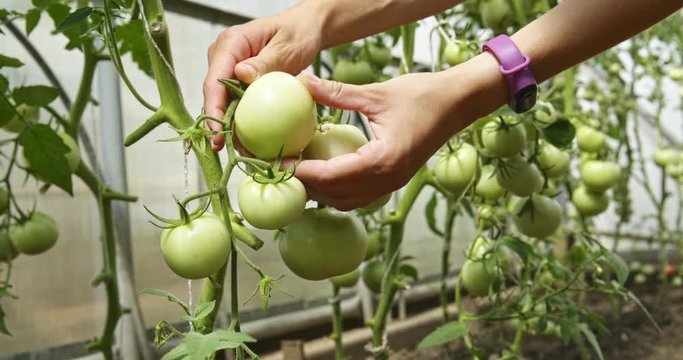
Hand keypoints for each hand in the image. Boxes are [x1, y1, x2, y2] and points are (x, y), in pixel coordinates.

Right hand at [203, 5, 321, 150]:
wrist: (304, 29)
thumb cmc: (297, 33)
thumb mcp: (286, 46)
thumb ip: (264, 61)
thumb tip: (241, 75)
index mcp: (230, 44)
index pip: (214, 80)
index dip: (212, 108)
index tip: (217, 132)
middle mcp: (223, 57)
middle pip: (214, 96)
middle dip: (217, 124)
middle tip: (223, 149)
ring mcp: (229, 70)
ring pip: (222, 103)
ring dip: (228, 127)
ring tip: (238, 152)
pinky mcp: (238, 81)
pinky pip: (236, 103)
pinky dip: (241, 121)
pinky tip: (248, 142)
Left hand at [294, 71, 471, 210]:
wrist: (459, 104)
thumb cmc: (423, 95)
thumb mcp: (376, 93)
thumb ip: (337, 93)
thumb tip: (302, 82)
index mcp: (383, 161)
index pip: (331, 176)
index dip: (301, 172)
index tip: (277, 163)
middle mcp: (387, 181)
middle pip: (335, 196)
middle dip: (305, 186)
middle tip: (278, 170)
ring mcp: (392, 184)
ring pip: (346, 201)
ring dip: (320, 191)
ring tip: (296, 173)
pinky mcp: (394, 181)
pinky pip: (358, 196)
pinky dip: (336, 189)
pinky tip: (322, 172)